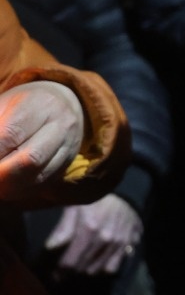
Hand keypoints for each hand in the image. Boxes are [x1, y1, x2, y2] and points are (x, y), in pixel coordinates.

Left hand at [0, 81, 83, 200]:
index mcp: (40, 104)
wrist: (62, 104)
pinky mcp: (68, 163)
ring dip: (9, 187)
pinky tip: (6, 187)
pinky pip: (44, 184)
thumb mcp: (4, 104)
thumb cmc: (22, 105)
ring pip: (39, 176)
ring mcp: (69, 146)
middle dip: (1, 174)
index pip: (12, 134)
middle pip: (31, 159)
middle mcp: (61, 125)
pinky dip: (20, 190)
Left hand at [45, 193, 142, 274]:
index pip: (69, 262)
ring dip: (84, 270)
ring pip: (95, 270)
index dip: (58, 271)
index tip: (53, 272)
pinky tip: (96, 261)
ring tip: (79, 263)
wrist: (125, 196)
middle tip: (63, 268)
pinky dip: (102, 268)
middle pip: (80, 268)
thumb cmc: (94, 200)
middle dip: (69, 271)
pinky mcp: (127, 246)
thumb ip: (63, 227)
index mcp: (89, 228)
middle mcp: (105, 238)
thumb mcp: (74, 206)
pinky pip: (111, 268)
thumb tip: (50, 247)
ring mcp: (117, 243)